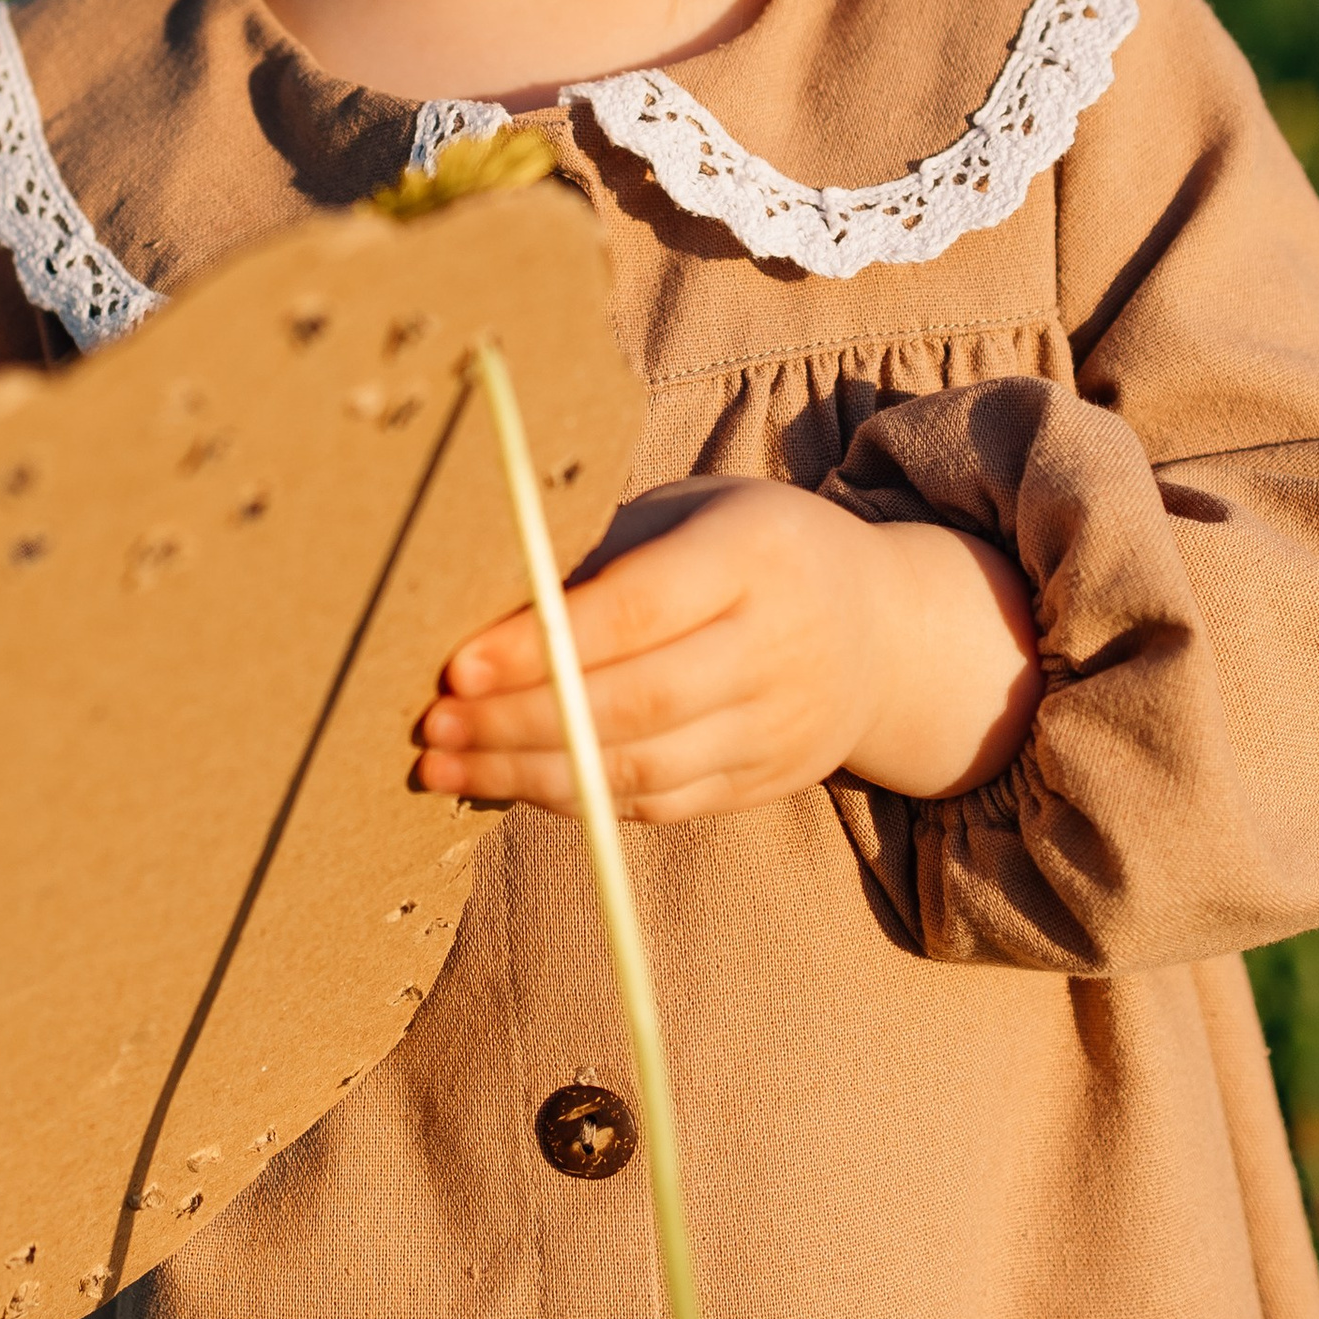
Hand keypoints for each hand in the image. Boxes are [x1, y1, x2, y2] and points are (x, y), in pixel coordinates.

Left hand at [416, 477, 1043, 825]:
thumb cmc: (751, 547)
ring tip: (446, 768)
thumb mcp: (694, 513)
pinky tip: (512, 786)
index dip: (542, 645)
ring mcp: (780, 724)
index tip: (456, 667)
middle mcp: (779, 644)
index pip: (636, 609)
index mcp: (756, 554)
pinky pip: (661, 804)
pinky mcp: (769, 781)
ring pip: (641, 768)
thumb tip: (484, 612)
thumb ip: (606, 554)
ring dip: (531, 775)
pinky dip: (580, 800)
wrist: (887, 629)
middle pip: (634, 702)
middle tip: (432, 727)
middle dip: (518, 722)